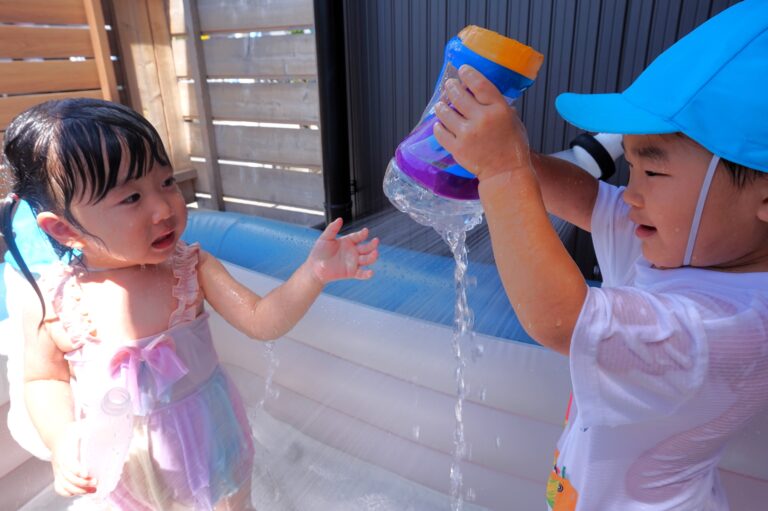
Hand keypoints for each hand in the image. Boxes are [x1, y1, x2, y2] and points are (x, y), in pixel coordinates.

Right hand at [50, 422, 95, 495]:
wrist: (58, 435)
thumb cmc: (74, 430)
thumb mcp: (84, 425)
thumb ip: (97, 425)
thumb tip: (114, 422)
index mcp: (66, 449)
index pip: (68, 462)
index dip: (77, 470)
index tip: (87, 473)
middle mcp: (60, 462)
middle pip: (68, 477)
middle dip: (81, 483)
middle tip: (96, 482)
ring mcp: (58, 470)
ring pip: (64, 485)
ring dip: (78, 490)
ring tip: (93, 490)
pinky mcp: (58, 475)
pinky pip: (59, 488)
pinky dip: (68, 492)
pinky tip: (81, 492)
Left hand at [308, 218, 378, 283]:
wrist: (315, 267)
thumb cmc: (319, 252)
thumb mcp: (325, 238)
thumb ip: (332, 229)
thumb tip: (339, 219)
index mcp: (348, 242)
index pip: (358, 237)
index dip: (362, 234)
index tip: (365, 231)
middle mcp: (352, 252)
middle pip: (366, 248)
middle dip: (372, 245)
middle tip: (376, 241)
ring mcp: (353, 262)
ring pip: (366, 260)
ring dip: (372, 257)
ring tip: (375, 253)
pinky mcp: (351, 272)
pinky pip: (361, 274)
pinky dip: (366, 274)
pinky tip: (371, 272)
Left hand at [433, 65, 531, 180]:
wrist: (505, 172)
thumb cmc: (512, 147)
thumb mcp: (513, 120)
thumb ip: (499, 106)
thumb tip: (484, 93)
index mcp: (498, 109)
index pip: (479, 84)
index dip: (468, 74)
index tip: (462, 70)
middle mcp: (482, 119)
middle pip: (458, 95)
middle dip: (450, 87)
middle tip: (449, 85)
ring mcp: (467, 134)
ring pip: (445, 112)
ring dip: (441, 106)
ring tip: (441, 105)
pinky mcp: (457, 148)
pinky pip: (440, 132)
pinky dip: (438, 126)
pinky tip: (440, 124)